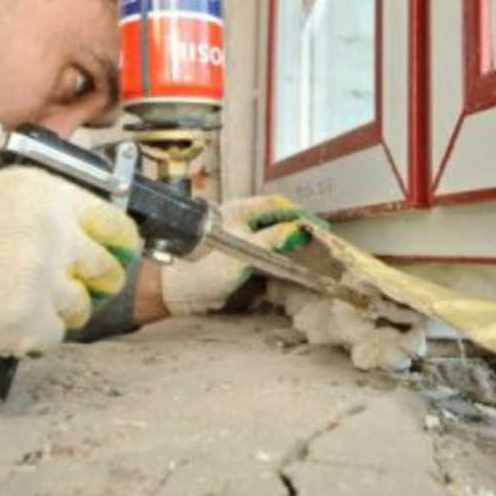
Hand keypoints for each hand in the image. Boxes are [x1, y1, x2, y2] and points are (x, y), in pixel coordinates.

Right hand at [0, 167, 139, 358]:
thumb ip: (45, 206)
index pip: (113, 221)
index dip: (122, 241)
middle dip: (100, 279)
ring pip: (82, 305)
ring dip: (64, 308)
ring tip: (32, 304)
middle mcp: (56, 236)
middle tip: (89, 285)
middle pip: (105, 267)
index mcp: (49, 196)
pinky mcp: (28, 323)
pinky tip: (13, 322)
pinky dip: (38, 333)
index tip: (123, 251)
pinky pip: (55, 334)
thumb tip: (81, 230)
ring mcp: (45, 282)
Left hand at [161, 194, 313, 314]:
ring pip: (270, 237)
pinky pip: (264, 254)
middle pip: (275, 220)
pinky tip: (288, 264)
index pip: (276, 205)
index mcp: (240, 211)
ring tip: (308, 253)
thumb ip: (272, 238)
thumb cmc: (205, 266)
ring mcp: (238, 240)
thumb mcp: (244, 250)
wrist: (177, 291)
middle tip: (318, 240)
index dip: (298, 213)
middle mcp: (240, 222)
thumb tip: (296, 229)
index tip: (318, 225)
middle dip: (296, 228)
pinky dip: (278, 257)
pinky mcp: (237, 258)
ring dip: (288, 244)